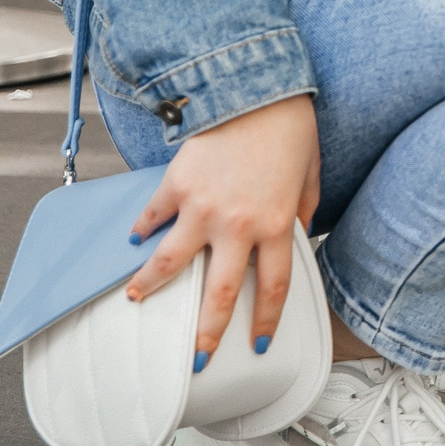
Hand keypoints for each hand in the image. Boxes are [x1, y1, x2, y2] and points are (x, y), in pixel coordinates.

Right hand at [125, 94, 320, 364]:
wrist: (256, 87)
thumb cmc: (290, 128)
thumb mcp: (310, 173)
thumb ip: (304, 208)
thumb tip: (300, 234)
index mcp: (277, 224)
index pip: (273, 286)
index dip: (263, 319)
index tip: (256, 343)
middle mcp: (238, 225)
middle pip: (219, 292)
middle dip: (207, 332)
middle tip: (197, 359)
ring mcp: (202, 207)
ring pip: (170, 263)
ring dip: (151, 287)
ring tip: (136, 302)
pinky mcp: (176, 185)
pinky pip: (154, 216)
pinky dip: (143, 229)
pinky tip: (134, 241)